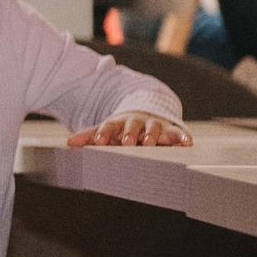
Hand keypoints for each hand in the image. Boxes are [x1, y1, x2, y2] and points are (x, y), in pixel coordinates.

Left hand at [68, 112, 192, 147]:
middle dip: (129, 134)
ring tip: (150, 143)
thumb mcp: (107, 131)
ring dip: (152, 135)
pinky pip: (178, 133)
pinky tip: (187, 143)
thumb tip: (69, 143)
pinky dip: (182, 137)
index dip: (104, 133)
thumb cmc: (122, 129)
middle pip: (132, 126)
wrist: (146, 113)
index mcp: (118, 124)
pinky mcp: (170, 130)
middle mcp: (136, 123)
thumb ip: (89, 137)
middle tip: (126, 142)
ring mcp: (154, 125)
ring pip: (153, 128)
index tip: (100, 141)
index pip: (109, 127)